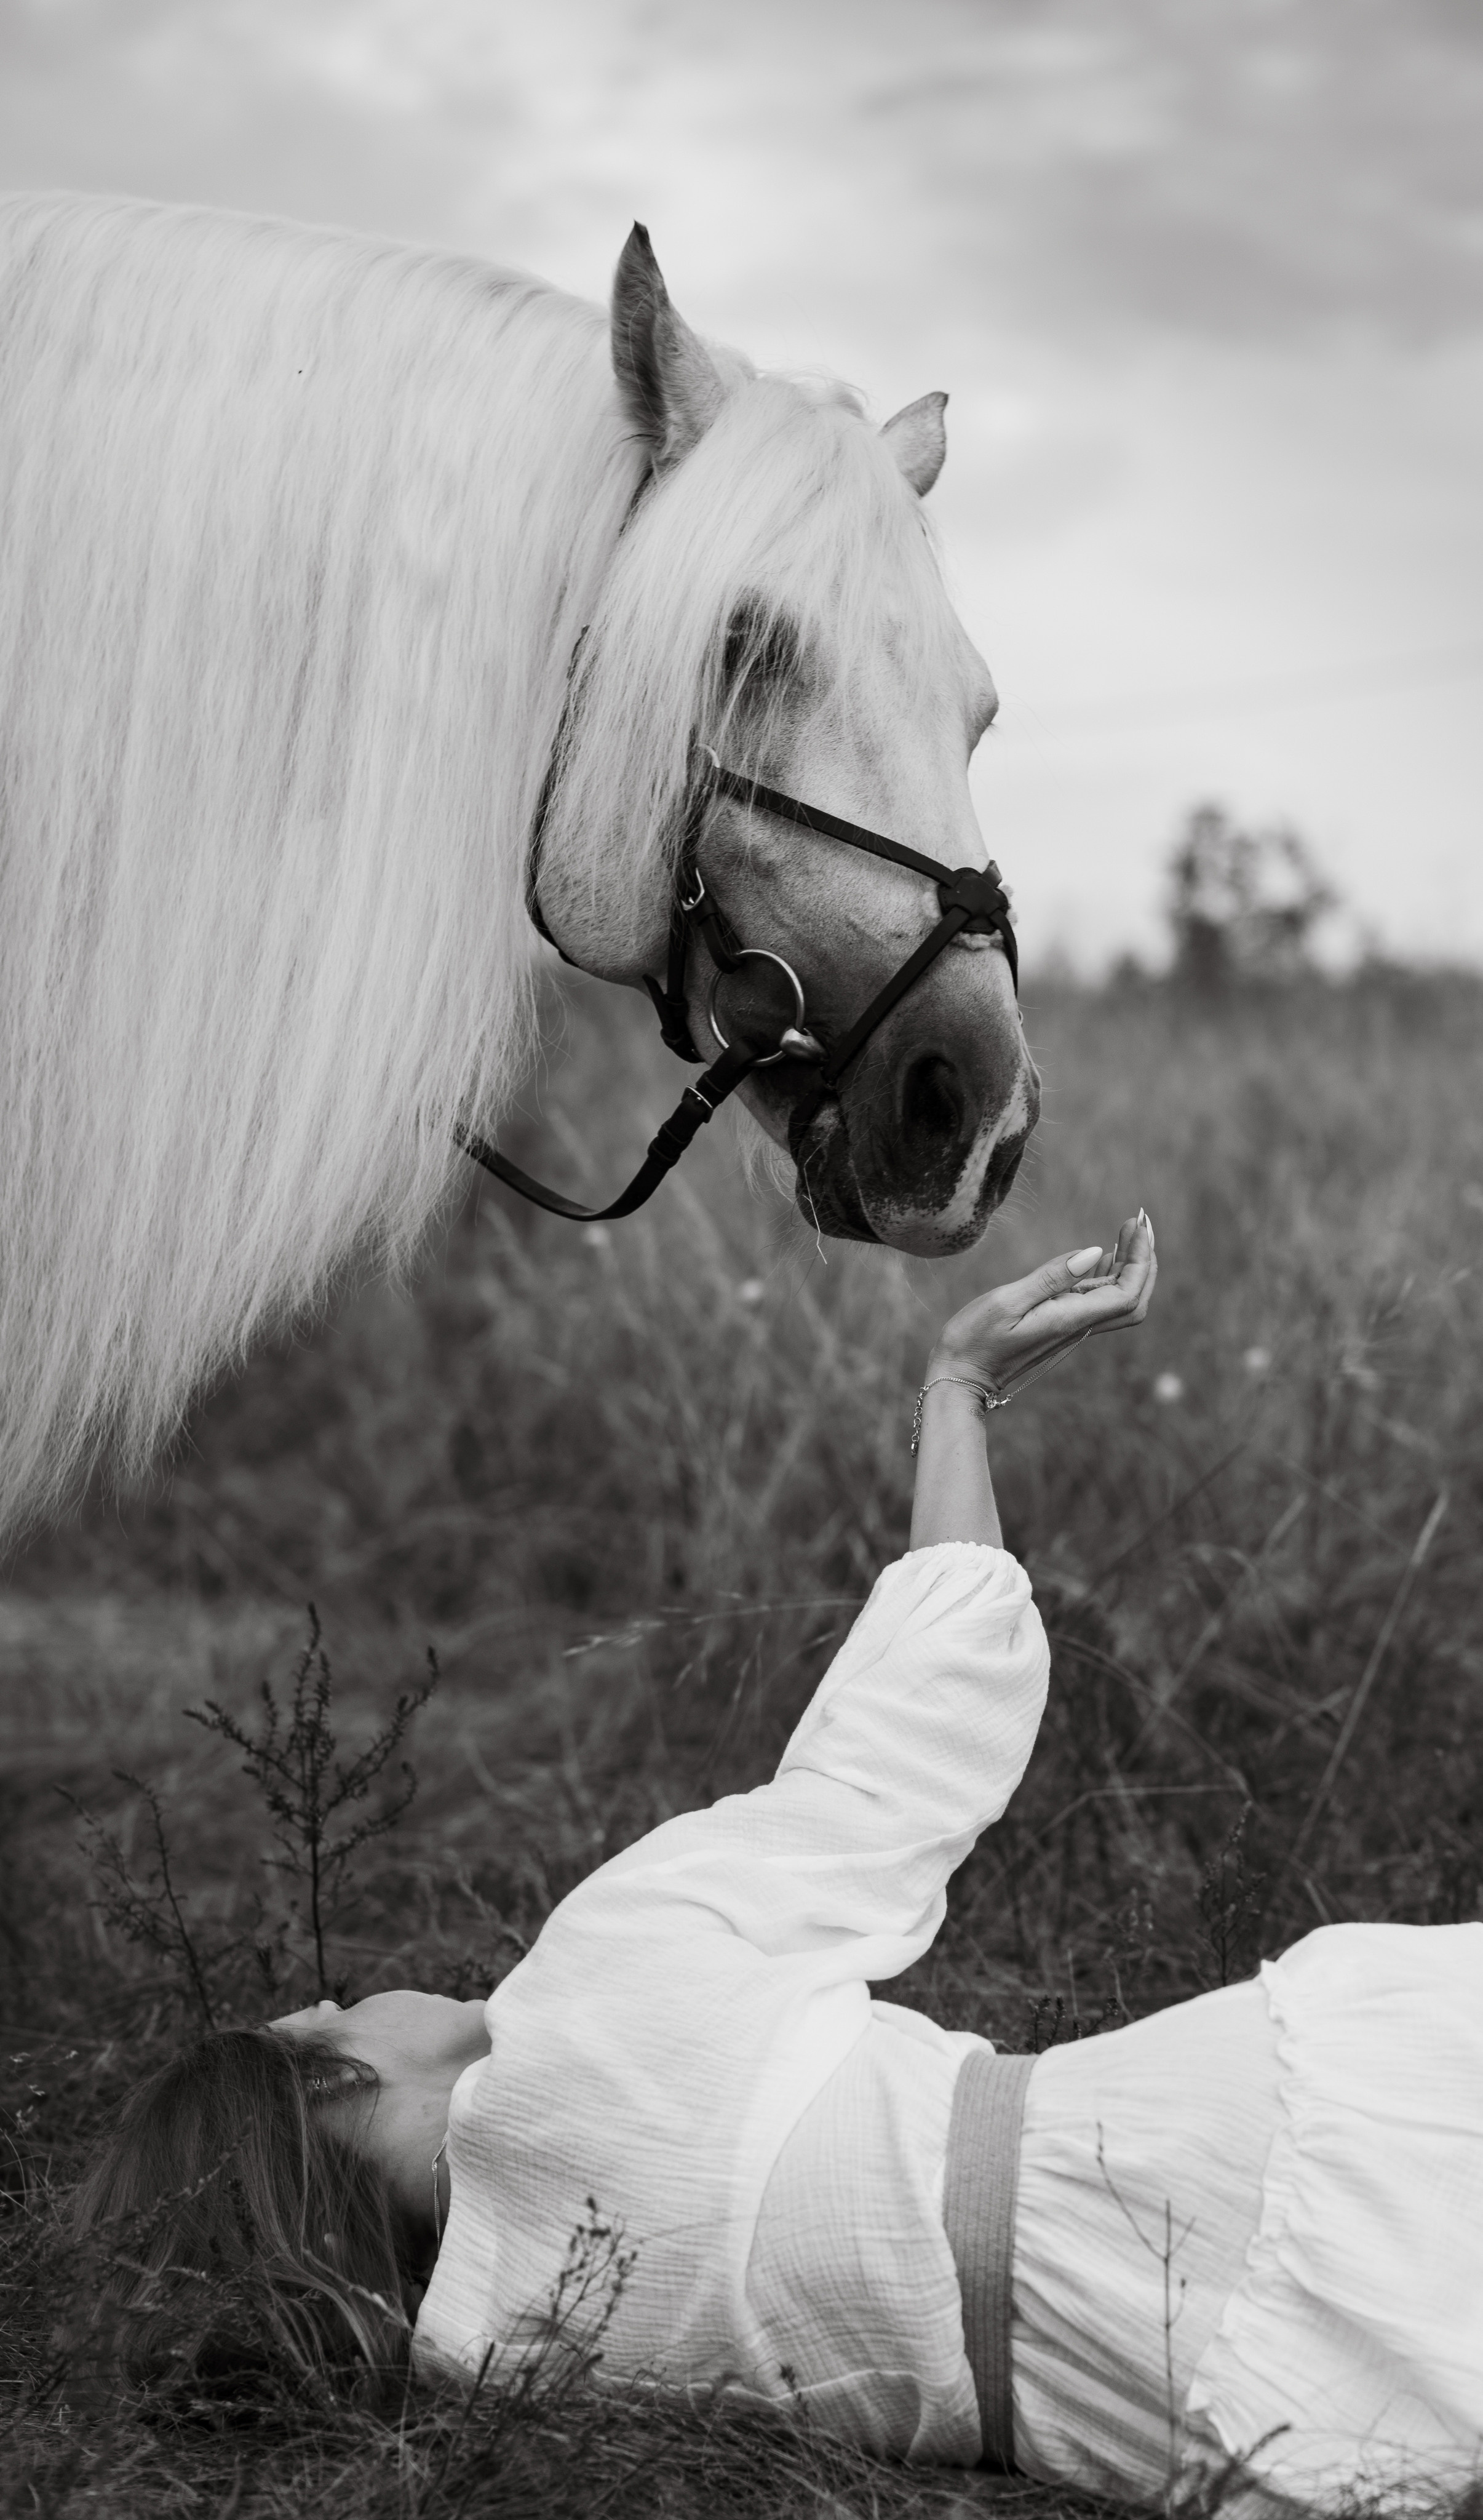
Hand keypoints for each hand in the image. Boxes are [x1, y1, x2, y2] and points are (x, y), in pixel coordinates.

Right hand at [927, 1210, 1156, 1403]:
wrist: (962, 1375)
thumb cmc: (976, 1338)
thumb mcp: (1007, 1301)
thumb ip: (1051, 1277)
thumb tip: (1094, 1252)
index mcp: (1070, 1319)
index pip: (1127, 1292)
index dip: (1140, 1259)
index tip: (1136, 1225)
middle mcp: (1078, 1326)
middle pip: (1133, 1298)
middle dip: (1144, 1260)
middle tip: (1140, 1222)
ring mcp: (1071, 1327)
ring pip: (1119, 1300)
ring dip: (1130, 1266)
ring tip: (1128, 1231)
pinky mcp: (1060, 1325)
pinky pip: (1097, 1301)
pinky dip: (1109, 1275)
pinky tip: (1104, 1255)